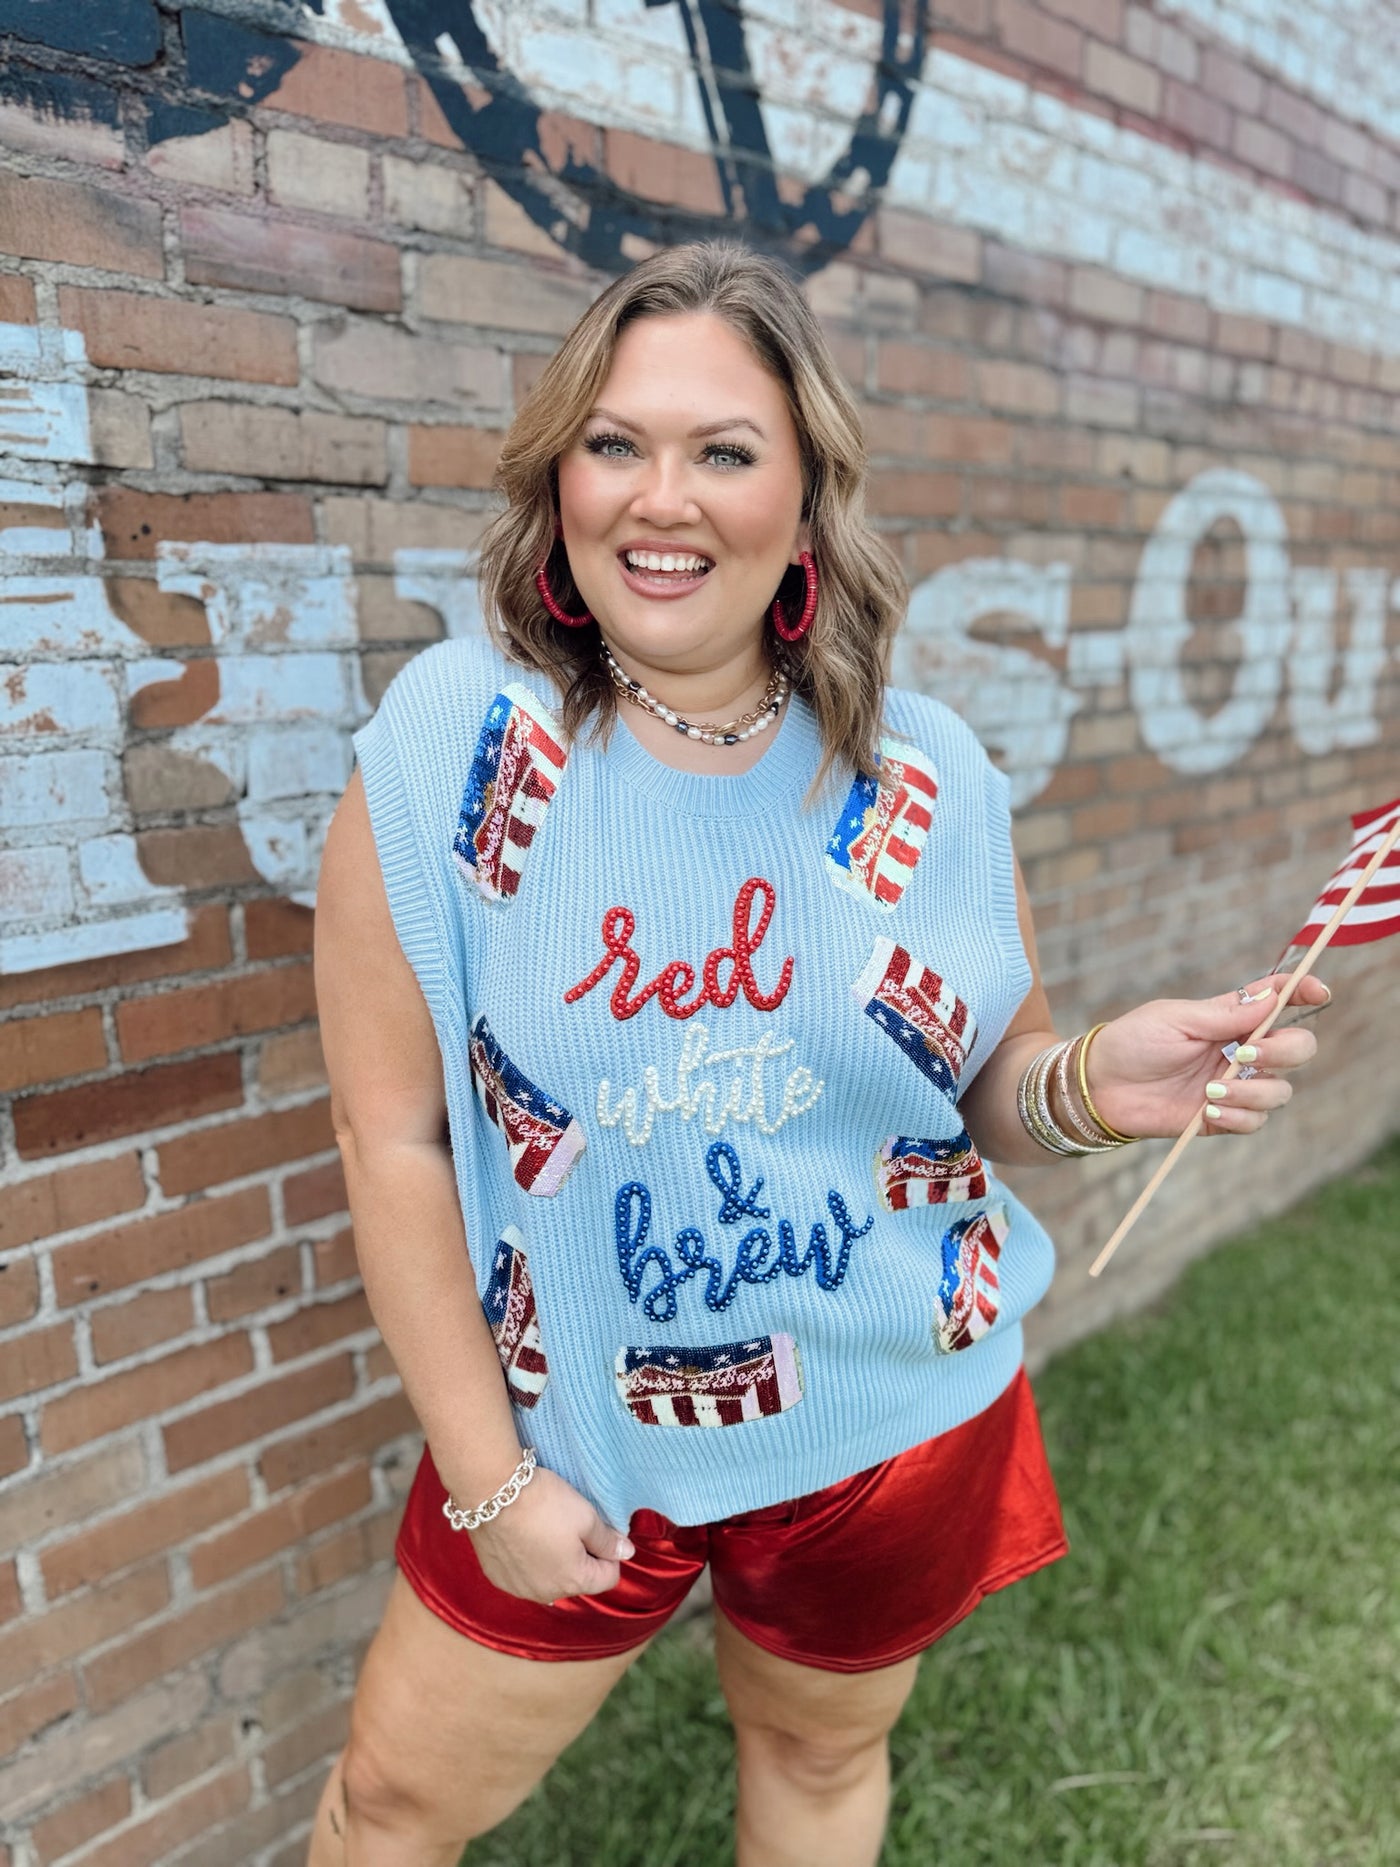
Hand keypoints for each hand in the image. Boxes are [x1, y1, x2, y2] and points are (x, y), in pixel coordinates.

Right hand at [463, 1465, 634, 1603]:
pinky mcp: (497, 1578)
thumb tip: (626, 1554)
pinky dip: (528, 1561)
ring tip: (544, 1529)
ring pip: (549, 1579)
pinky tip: (523, 1536)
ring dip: (553, 1561)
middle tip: (570, 1525)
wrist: (493, 1492)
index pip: (608, 1577)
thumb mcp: (586, 1516)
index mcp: (574, 1581)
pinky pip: (523, 1576)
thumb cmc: (545, 1503)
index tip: (598, 1530)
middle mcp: (547, 1594)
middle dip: (580, 1557)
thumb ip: (608, 1540)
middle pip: (577, 1580)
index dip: (609, 1553)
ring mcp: (519, 1589)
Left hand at [1084, 972, 1329, 1139]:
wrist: (1099, 1087)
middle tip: (1245, 1053)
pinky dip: (1239, 1116)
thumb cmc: (1132, 1043)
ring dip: (1254, 1091)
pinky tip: (1209, 1110)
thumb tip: (1273, 997)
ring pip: (1281, 1090)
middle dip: (1284, 1051)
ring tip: (1212, 1090)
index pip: (1278, 1001)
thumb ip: (1225, 1014)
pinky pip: (1256, 1121)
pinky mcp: (1223, 1117)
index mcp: (1230, 1018)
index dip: (1303, 993)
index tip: (1318, 991)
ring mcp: (1235, 1085)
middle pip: (1298, 1048)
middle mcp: (1241, 1050)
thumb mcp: (1176, 1019)